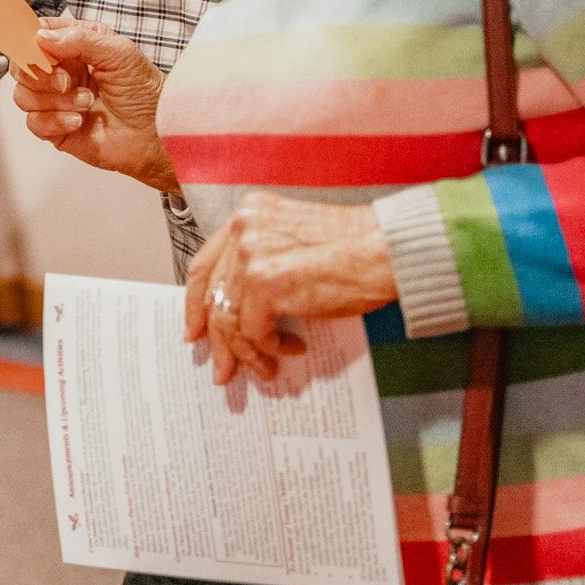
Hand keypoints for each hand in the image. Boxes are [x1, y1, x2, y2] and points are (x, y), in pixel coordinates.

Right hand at [15, 18, 177, 193]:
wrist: (157, 132)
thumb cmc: (145, 91)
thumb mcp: (119, 52)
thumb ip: (79, 39)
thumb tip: (42, 37)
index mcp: (74, 46)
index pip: (36, 35)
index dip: (29, 40)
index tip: (36, 48)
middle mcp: (61, 71)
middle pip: (22, 66)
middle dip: (40, 74)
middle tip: (67, 80)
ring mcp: (56, 101)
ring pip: (23, 95)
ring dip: (54, 100)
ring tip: (86, 102)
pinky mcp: (55, 128)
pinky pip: (34, 122)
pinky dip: (55, 121)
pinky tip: (79, 120)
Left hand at [184, 192, 397, 384]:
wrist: (389, 249)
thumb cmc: (356, 248)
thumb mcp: (295, 241)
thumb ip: (261, 261)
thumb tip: (240, 308)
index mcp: (248, 215)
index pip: (204, 263)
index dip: (194, 302)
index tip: (196, 329)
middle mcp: (243, 230)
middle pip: (212, 295)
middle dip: (217, 339)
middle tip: (222, 367)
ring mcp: (251, 255)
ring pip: (228, 318)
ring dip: (246, 352)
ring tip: (264, 369)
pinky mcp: (265, 283)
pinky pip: (253, 331)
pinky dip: (270, 348)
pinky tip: (291, 350)